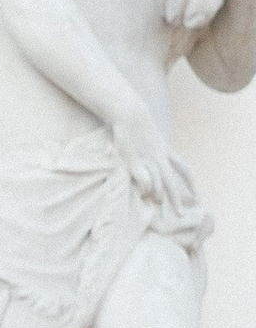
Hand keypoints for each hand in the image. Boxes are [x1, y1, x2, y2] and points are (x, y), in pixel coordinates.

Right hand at [110, 105, 196, 232]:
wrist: (130, 113)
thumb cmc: (137, 126)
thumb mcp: (152, 139)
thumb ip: (156, 151)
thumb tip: (156, 162)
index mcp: (166, 151)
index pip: (183, 169)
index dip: (190, 183)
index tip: (196, 195)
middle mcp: (160, 156)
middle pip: (173, 180)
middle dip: (177, 198)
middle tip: (180, 214)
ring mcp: (148, 159)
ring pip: (160, 180)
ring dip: (160, 193)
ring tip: (157, 202)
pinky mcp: (135, 160)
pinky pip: (144, 178)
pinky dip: (147, 186)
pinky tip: (146, 193)